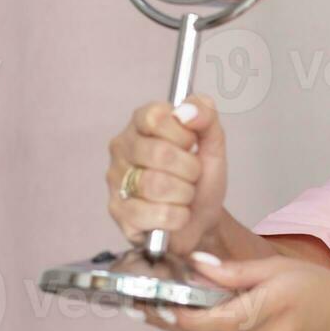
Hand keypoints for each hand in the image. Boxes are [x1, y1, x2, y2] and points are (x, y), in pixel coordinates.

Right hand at [106, 94, 226, 256]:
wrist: (202, 219)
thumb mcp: (213, 143)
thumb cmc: (201, 178)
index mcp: (141, 124)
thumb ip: (206, 116)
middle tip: (193, 175)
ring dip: (185, 194)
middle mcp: (122, 148)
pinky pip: (156, 214)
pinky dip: (178, 216)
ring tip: (184, 195)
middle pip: (159, 153)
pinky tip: (177, 214)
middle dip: (190, 169)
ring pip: (157, 185)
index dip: (183, 134)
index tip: (191, 144)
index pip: (155, 117)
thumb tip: (187, 111)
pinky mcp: (118, 212)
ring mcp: (116, 180)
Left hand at [138, 251, 329, 330]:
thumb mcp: (282, 269)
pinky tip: (193, 321)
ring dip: (183, 329)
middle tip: (142, 300)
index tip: (153, 297)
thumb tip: (196, 265)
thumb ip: (236, 270)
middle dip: (170, 318)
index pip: (211, 320)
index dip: (176, 312)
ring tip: (158, 307)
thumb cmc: (326, 296)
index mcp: (271, 312)